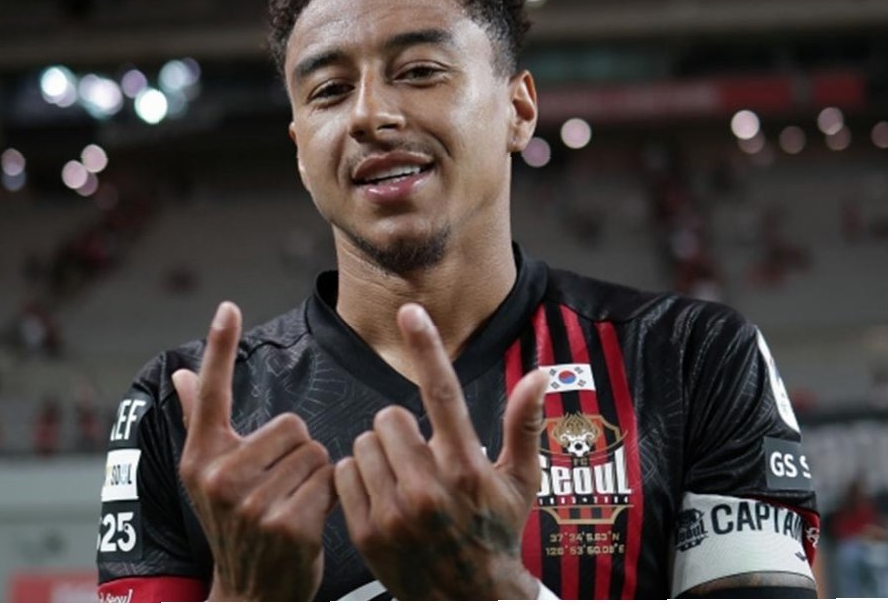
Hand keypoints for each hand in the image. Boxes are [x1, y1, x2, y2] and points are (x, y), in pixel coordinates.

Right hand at [172, 302, 335, 600]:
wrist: (251, 592)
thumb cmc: (236, 526)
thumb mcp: (208, 475)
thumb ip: (199, 418)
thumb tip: (181, 372)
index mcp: (201, 459)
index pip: (212, 393)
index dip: (219, 347)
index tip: (227, 306)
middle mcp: (219, 478)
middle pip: (293, 425)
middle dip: (299, 453)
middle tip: (282, 487)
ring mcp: (251, 504)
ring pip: (316, 452)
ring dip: (316, 476)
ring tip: (294, 504)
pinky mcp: (288, 525)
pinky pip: (331, 481)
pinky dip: (332, 498)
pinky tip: (311, 521)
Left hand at [334, 303, 548, 599]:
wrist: (467, 597)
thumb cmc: (496, 531)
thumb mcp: (521, 481)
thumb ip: (525, 424)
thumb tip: (541, 374)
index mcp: (467, 468)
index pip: (443, 394)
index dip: (427, 347)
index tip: (410, 312)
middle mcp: (429, 489)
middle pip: (388, 416)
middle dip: (402, 430)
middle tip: (422, 457)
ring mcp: (393, 512)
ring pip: (364, 443)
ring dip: (381, 454)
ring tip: (405, 481)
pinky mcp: (365, 530)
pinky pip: (345, 473)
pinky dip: (361, 479)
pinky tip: (384, 499)